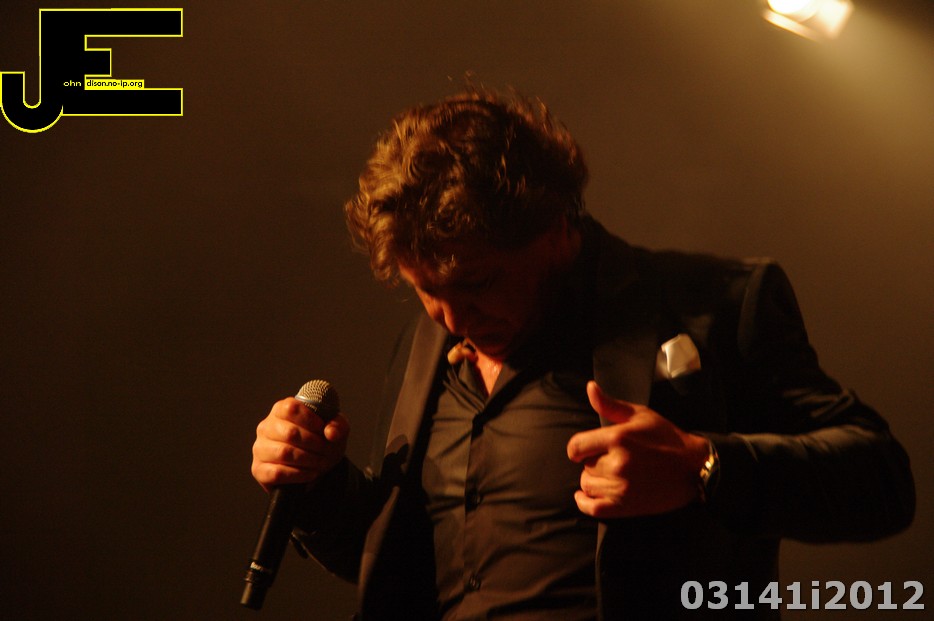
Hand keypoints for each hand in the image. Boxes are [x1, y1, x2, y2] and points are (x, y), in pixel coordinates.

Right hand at [251, 397, 349, 491]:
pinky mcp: (259, 469)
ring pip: (284, 453)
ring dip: (308, 459)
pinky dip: (299, 474)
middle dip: (314, 443)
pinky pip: (277, 472)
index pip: (291, 408)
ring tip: (321, 462)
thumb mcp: (336, 429)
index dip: (310, 420)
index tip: (323, 429)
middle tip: (326, 450)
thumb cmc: (322, 441)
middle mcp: (267, 426)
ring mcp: (260, 448)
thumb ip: (338, 426)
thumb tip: (331, 433)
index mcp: (281, 409)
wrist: (316, 467)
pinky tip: (311, 473)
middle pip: (290, 433)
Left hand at [566, 381, 708, 517]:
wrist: (694, 468)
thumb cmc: (666, 438)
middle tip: (611, 460)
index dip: (578, 448)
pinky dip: (584, 502)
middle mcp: (617, 463)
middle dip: (593, 462)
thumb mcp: (640, 415)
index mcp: (617, 438)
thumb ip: (610, 404)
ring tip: (609, 475)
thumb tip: (590, 387)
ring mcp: (621, 487)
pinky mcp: (626, 506)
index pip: (576, 447)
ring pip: (587, 485)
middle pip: (585, 466)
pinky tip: (586, 496)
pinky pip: (593, 508)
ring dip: (593, 480)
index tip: (585, 449)